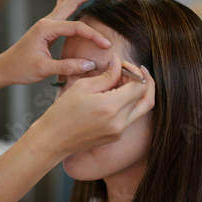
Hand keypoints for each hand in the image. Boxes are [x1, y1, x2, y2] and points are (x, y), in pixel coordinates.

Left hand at [0, 0, 113, 85]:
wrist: (4, 68)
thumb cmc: (21, 68)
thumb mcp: (44, 69)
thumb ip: (67, 66)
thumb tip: (89, 64)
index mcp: (46, 28)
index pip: (77, 27)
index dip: (93, 35)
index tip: (106, 44)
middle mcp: (46, 21)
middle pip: (73, 1)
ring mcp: (46, 23)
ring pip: (65, 0)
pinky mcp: (46, 29)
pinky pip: (58, 8)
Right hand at [30, 54, 155, 156]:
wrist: (53, 140)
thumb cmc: (62, 113)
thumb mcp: (83, 87)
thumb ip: (107, 75)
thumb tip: (118, 62)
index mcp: (111, 107)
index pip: (140, 85)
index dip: (135, 72)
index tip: (122, 65)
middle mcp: (120, 122)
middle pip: (147, 98)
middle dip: (142, 81)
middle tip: (130, 71)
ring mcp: (120, 131)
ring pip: (142, 108)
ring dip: (137, 92)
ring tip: (121, 81)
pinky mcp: (117, 136)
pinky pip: (131, 116)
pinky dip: (128, 103)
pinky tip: (113, 94)